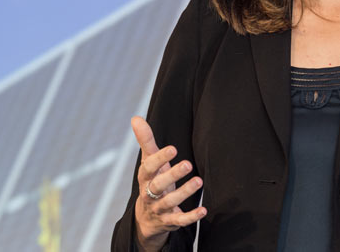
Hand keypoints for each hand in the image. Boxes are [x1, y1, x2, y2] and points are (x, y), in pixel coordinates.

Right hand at [131, 116, 206, 250]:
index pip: (149, 167)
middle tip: (187, 164)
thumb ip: (145, 141)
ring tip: (199, 181)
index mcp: (145, 177)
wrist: (146, 218)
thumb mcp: (148, 162)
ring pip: (170, 202)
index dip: (159, 158)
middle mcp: (149, 193)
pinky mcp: (170, 221)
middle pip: (157, 185)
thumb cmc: (151, 181)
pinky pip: (180, 220)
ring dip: (184, 192)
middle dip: (172, 175)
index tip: (173, 148)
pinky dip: (191, 216)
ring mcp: (159, 208)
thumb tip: (135, 118)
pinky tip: (204, 210)